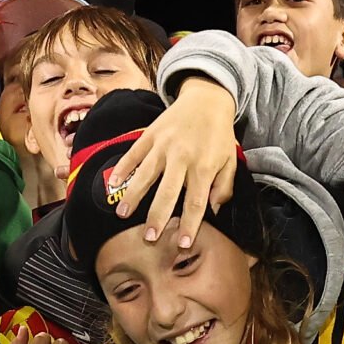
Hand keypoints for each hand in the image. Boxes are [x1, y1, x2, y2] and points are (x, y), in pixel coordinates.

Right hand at [104, 76, 238, 246]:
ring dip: (133, 196)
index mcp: (204, 166)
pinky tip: (113, 184)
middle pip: (168, 192)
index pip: (196, 202)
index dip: (190, 225)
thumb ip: (224, 187)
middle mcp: (182, 157)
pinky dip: (122, 168)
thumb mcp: (230, 160)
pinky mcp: (150, 134)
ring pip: (145, 174)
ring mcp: (163, 145)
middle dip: (157, 217)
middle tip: (149, 238)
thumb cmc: (219, 135)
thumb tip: (212, 210)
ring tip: (122, 215)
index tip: (183, 245)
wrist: (207, 99)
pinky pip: (133, 154)